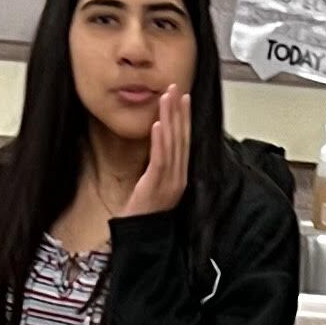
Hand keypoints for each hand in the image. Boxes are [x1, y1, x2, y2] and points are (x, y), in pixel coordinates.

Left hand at [116, 86, 191, 220]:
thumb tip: (157, 145)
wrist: (140, 236)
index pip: (184, 141)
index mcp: (180, 176)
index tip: (184, 98)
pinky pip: (160, 159)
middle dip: (179, 112)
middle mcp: (179, 177)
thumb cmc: (144, 212)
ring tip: (166, 98)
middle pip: (181, 138)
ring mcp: (170, 182)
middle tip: (176, 88)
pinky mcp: (156, 185)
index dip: (184, 118)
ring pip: (172, 145)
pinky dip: (159, 141)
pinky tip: (158, 124)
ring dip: (170, 119)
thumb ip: (158, 166)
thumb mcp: (154, 184)